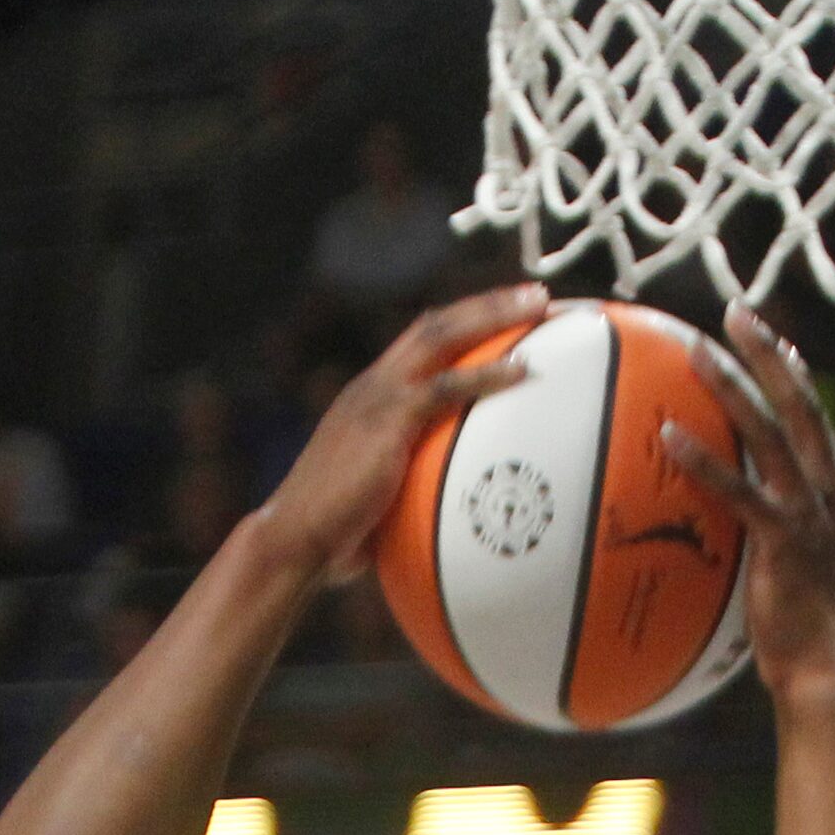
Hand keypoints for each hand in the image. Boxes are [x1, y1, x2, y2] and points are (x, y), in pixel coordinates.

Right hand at [260, 283, 551, 587]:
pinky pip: (445, 387)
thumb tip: (445, 521)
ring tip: (540, 305)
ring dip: (493, 315)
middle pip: (434, 324)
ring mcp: (377, 398)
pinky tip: (522, 370)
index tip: (506, 318)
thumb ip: (409, 490)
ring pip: (440, 336)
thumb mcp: (377, 500)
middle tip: (538, 295)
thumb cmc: (332, 536)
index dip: (462, 326)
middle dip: (487, 304)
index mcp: (368, 399)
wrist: (294, 539)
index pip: (418, 346)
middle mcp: (372, 386)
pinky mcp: (386, 420)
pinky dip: (486, 375)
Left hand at [663, 304, 834, 711]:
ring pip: (772, 433)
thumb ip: (773, 538)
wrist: (826, 671)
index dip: (793, 373)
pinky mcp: (786, 542)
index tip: (769, 338)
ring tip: (696, 352)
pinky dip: (706, 462)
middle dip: (767, 353)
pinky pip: (740, 492)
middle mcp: (831, 493)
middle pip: (800, 403)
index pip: (816, 418)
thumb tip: (733, 527)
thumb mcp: (793, 573)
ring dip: (733, 387)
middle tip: (734, 313)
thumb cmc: (802, 633)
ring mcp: (811, 514)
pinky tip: (670, 437)